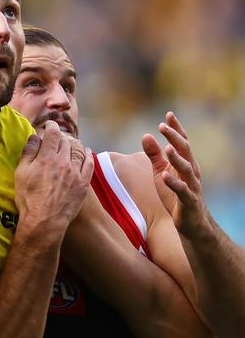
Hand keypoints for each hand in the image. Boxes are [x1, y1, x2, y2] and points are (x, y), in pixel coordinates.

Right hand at [15, 121, 93, 230]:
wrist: (44, 221)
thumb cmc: (29, 199)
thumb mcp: (21, 174)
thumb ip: (28, 153)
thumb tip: (34, 137)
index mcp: (47, 157)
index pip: (52, 133)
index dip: (51, 126)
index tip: (48, 126)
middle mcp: (63, 162)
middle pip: (66, 141)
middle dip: (60, 136)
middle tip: (56, 138)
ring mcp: (76, 172)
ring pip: (79, 150)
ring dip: (74, 144)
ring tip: (69, 144)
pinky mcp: (83, 183)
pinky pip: (89, 164)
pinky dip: (87, 155)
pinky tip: (86, 152)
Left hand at [141, 111, 210, 236]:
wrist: (191, 223)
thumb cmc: (174, 195)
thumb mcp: (161, 172)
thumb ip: (154, 155)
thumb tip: (145, 135)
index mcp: (185, 163)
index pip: (181, 143)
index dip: (176, 129)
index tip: (168, 114)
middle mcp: (191, 172)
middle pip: (185, 151)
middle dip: (174, 138)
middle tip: (163, 126)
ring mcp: (191, 186)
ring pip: (186, 169)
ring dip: (176, 158)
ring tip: (167, 147)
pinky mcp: (188, 201)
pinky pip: (182, 191)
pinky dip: (174, 183)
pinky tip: (165, 175)